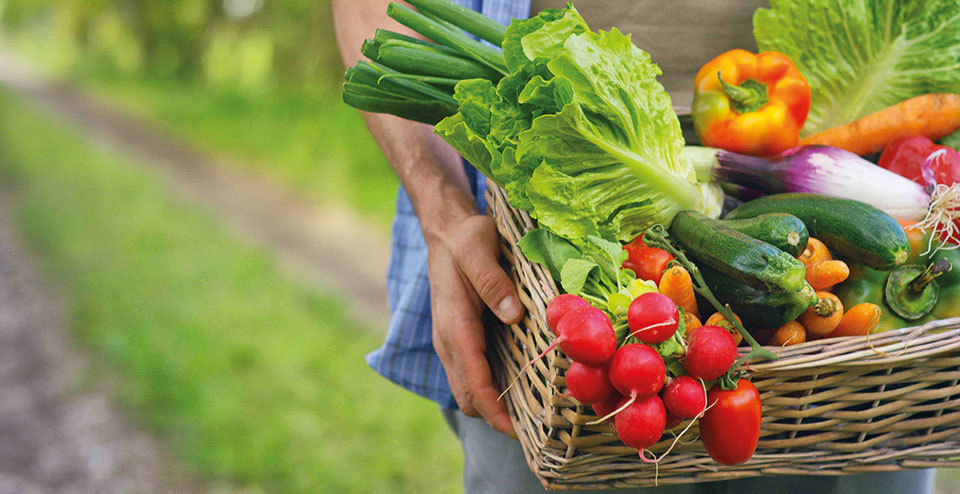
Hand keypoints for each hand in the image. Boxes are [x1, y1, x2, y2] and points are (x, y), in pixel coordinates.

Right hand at [426, 213, 524, 435]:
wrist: (446, 230)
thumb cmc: (465, 238)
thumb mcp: (478, 249)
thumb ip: (492, 281)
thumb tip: (512, 315)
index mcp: (454, 325)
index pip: (472, 382)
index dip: (494, 411)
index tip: (518, 432)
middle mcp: (448, 341)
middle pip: (468, 396)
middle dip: (496, 418)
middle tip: (536, 428)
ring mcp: (452, 342)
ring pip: (468, 389)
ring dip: (494, 406)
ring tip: (533, 415)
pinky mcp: (460, 338)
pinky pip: (473, 374)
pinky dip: (492, 388)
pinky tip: (521, 386)